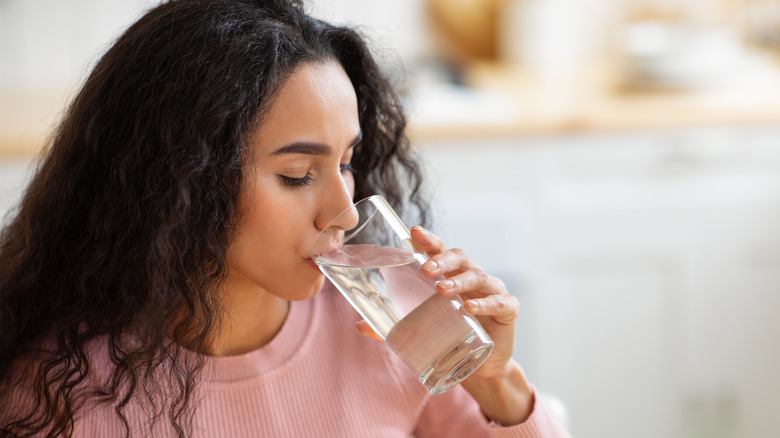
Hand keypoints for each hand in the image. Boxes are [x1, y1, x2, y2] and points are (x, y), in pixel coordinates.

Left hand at [355, 225, 519, 377]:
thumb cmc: (452, 337)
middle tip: (425, 269)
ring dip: (460, 281)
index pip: (440, 251)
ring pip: (479, 276)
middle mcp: (472, 278)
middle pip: (460, 258)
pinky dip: (486, 303)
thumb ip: (392, 326)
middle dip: (442, 259)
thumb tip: (359, 325)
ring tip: (442, 289)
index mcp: (452, 275)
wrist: (483, 367)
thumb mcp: (422, 329)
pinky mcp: (509, 309)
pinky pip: (500, 302)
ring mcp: (493, 291)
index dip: (429, 240)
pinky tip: (471, 308)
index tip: (414, 232)